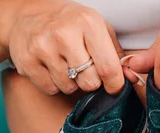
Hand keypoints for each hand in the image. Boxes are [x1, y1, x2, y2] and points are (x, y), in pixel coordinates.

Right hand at [0, 0, 136, 94]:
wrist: (27, 17)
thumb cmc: (69, 24)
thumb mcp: (96, 28)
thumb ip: (115, 53)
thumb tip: (132, 79)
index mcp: (87, 23)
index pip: (108, 67)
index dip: (115, 84)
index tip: (114, 86)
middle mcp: (64, 34)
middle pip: (90, 82)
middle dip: (92, 82)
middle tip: (85, 70)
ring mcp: (43, 48)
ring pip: (70, 88)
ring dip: (72, 83)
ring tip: (67, 65)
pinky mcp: (27, 61)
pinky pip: (51, 89)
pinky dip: (55, 84)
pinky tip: (52, 68)